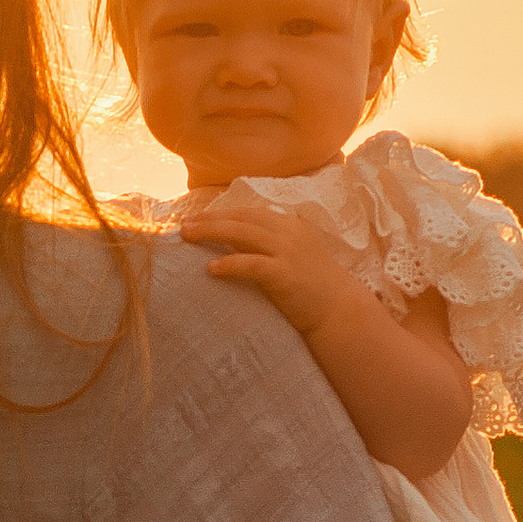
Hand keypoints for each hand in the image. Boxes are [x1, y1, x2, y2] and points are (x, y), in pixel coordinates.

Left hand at [176, 196, 368, 351]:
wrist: (339, 309)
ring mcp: (287, 251)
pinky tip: (211, 269)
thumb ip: (266, 244)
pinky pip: (252, 264)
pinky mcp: (285, 274)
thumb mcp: (290, 255)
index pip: (248, 212)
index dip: (220, 213)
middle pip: (241, 218)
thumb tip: (230, 240)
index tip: (196, 217)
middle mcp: (288, 232)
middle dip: (210, 219)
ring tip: (188, 236)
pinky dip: (230, 264)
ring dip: (212, 232)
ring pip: (243, 234)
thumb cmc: (311, 286)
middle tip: (183, 224)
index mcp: (288, 224)